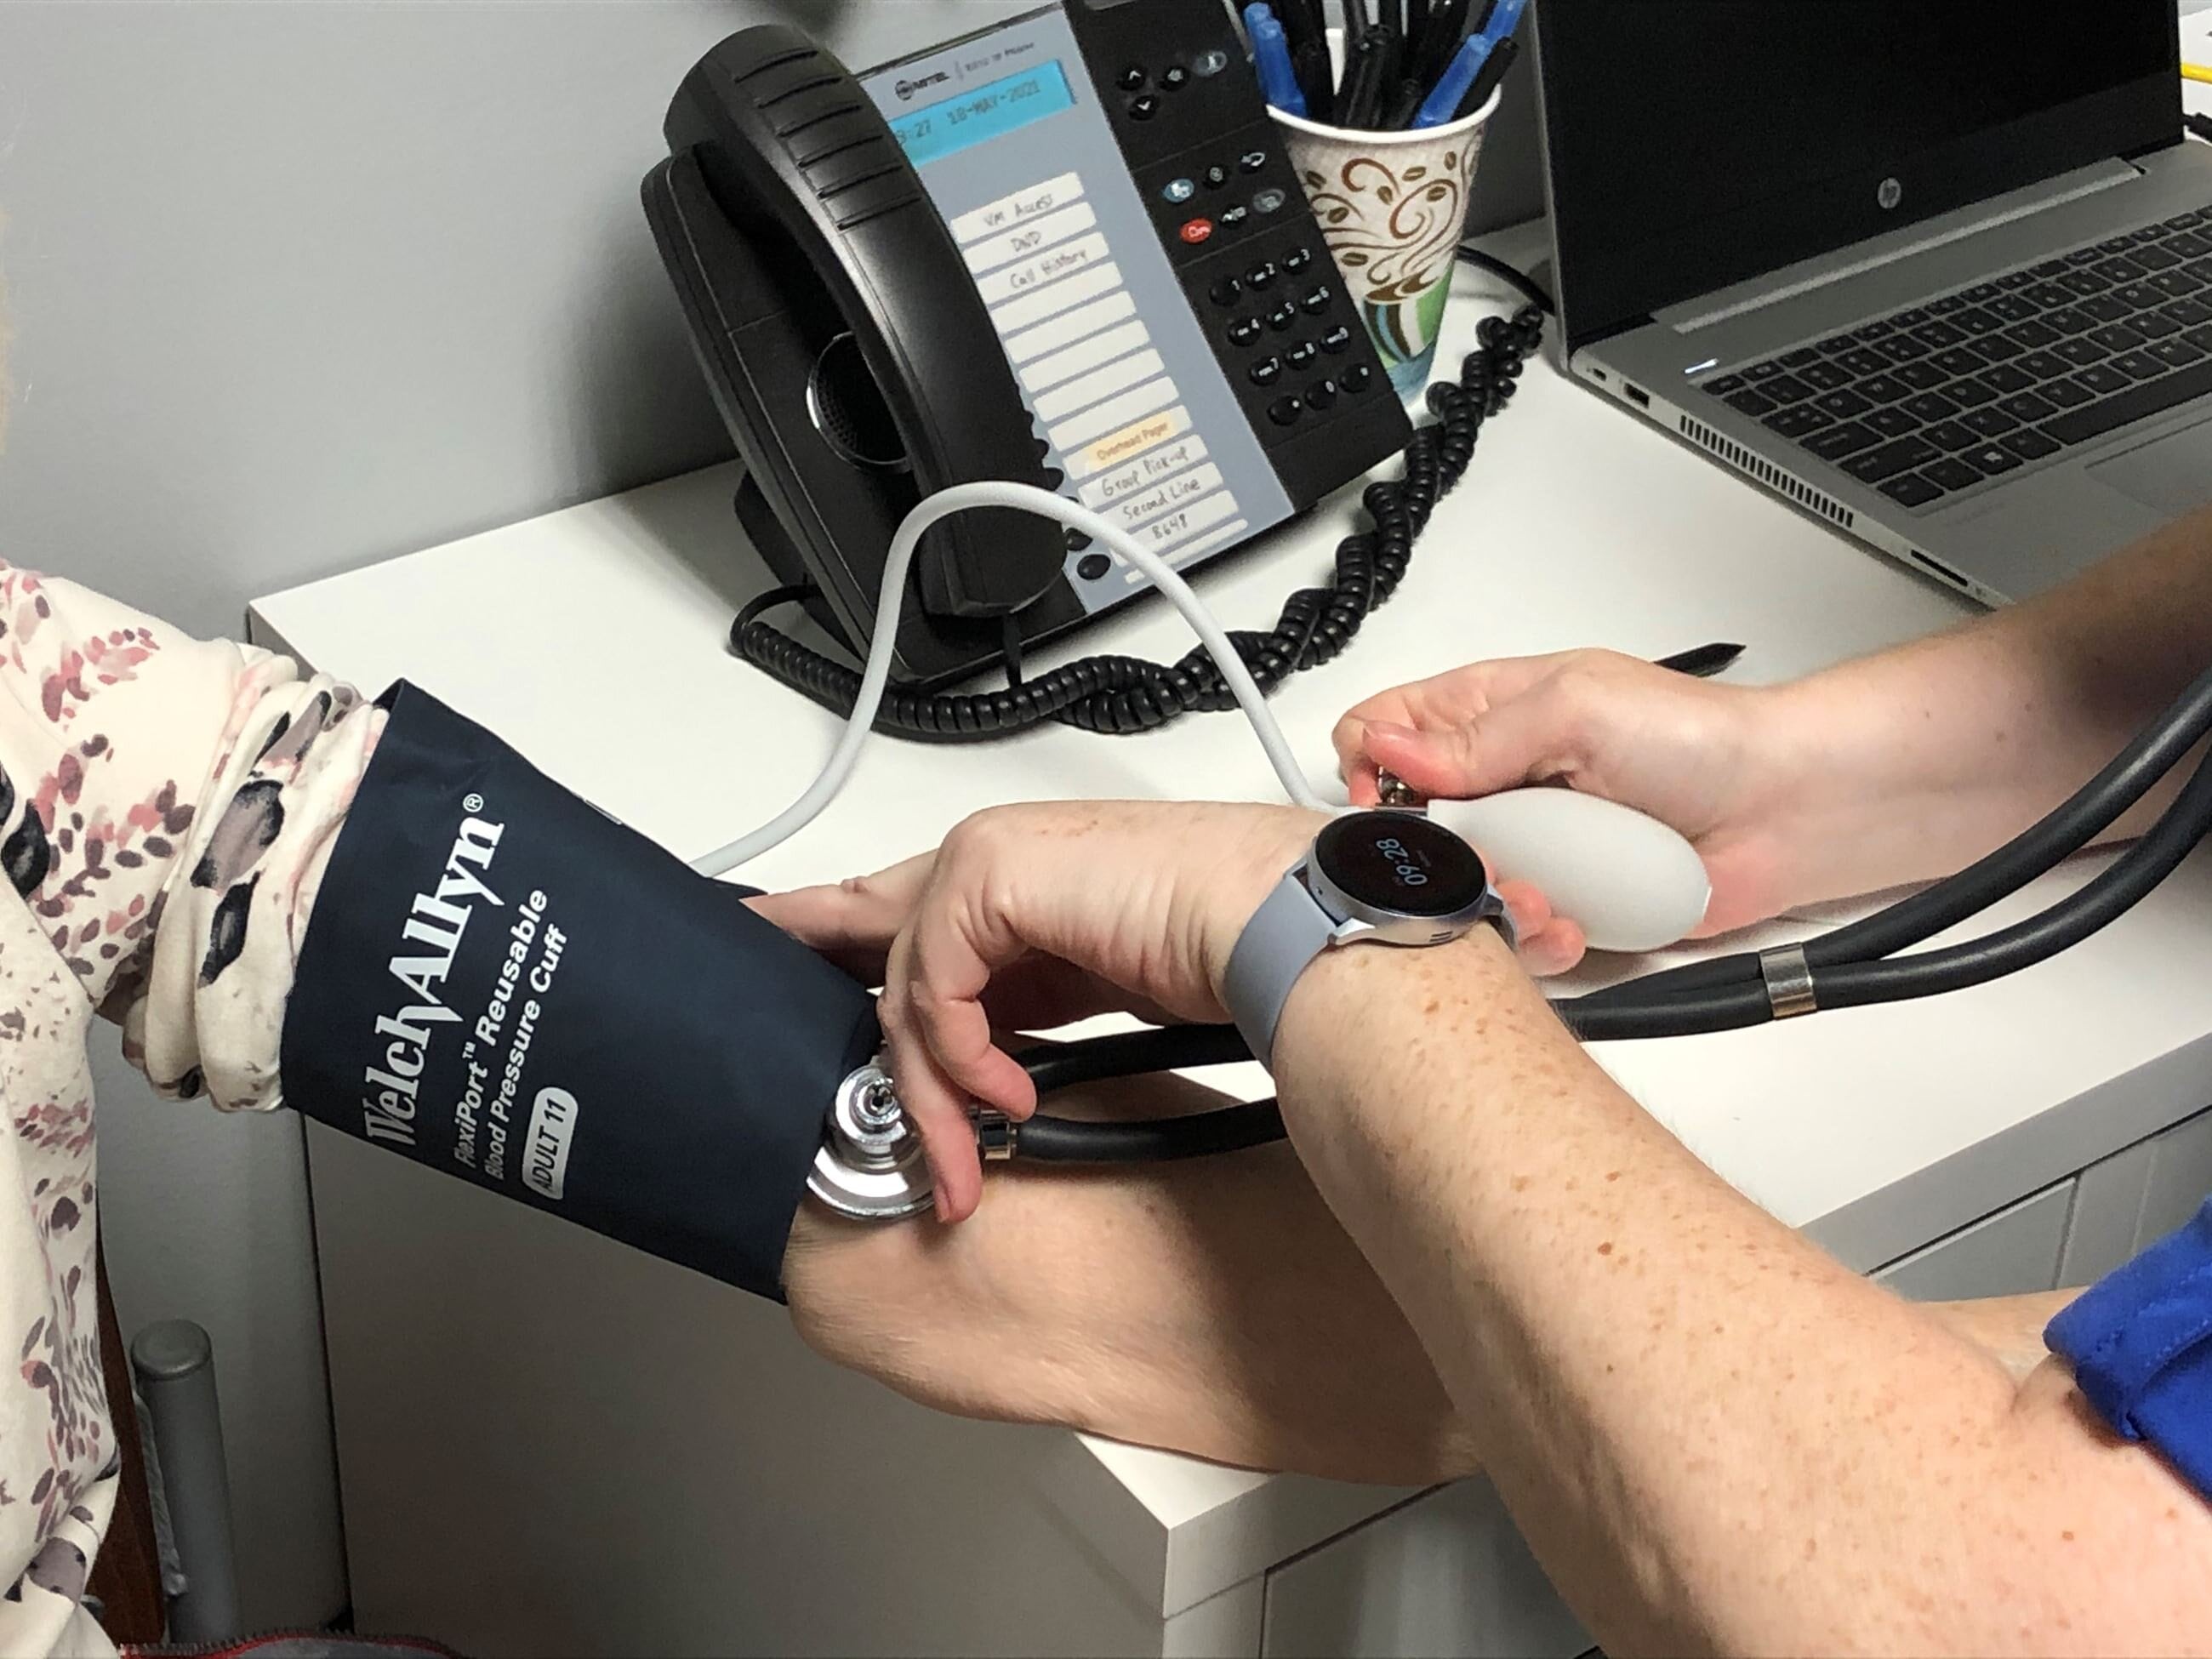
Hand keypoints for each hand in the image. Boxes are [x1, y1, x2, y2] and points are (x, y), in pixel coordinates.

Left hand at [751, 799, 1574, 1221]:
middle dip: (816, 967)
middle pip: (873, 922)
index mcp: (1032, 882)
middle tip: (767, 979)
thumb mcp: (1110, 999)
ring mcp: (993, 861)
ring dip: (930, 1091)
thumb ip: (1041, 1014)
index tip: (780, 941)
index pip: (909, 904)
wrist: (1301, 929)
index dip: (839, 926)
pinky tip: (1003, 1099)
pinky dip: (957, 1056)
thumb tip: (998, 1080)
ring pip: (904, 983)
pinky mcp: (994, 875)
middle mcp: (1002, 864)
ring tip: (967, 1159)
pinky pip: (932, 985)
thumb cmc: (1245, 953)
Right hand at [1334, 650, 1801, 945]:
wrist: (1783, 811)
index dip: (1370, 767)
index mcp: (1487, 712)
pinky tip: (1563, 917)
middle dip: (1426, 848)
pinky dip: (1532, 933)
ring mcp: (1529, 843)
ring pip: (1452, 886)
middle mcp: (1499, 778)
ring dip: (1481, 896)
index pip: (1382, 732)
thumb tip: (1386, 747)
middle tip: (1473, 852)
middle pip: (1406, 823)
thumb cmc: (1698, 738)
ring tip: (1533, 889)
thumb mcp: (1574, 708)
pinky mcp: (1560, 900)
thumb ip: (1474, 736)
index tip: (1395, 798)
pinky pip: (1513, 931)